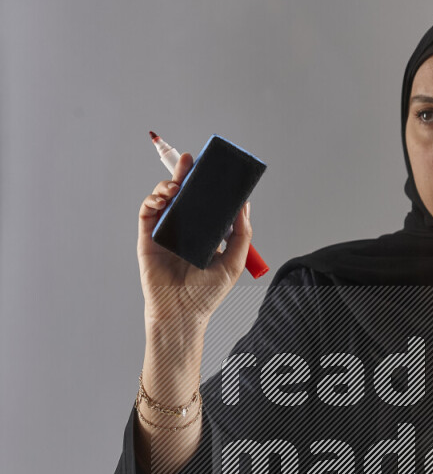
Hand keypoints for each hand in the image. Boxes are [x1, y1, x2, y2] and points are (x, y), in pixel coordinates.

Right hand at [137, 152, 253, 329]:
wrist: (183, 314)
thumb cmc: (207, 294)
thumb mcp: (234, 262)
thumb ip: (241, 234)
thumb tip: (245, 204)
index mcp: (204, 233)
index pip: (205, 201)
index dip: (206, 184)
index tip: (212, 168)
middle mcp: (184, 229)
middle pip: (183, 194)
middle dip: (185, 174)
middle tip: (190, 159)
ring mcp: (165, 232)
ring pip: (164, 198)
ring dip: (168, 185)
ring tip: (177, 184)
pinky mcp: (148, 238)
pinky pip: (147, 212)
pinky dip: (153, 199)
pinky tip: (163, 197)